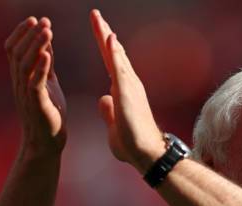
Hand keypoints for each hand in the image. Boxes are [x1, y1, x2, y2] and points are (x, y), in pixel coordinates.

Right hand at [5, 17, 66, 156]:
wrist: (47, 144)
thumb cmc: (49, 114)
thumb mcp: (48, 84)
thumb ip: (45, 66)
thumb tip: (46, 44)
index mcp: (21, 79)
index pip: (13, 50)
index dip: (22, 33)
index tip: (35, 19)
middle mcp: (19, 84)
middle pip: (17, 53)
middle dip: (30, 35)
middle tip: (43, 21)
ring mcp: (26, 95)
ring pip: (25, 65)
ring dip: (36, 46)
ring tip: (47, 30)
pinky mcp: (37, 105)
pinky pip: (35, 83)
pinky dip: (41, 67)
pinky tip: (48, 54)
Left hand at [89, 9, 164, 172]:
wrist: (146, 154)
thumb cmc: (132, 144)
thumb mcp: (113, 125)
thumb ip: (108, 111)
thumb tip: (103, 99)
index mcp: (123, 91)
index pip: (111, 63)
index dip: (104, 47)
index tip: (99, 31)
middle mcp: (128, 84)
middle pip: (113, 53)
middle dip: (103, 33)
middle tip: (95, 15)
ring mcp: (129, 86)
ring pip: (116, 55)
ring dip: (106, 35)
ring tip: (97, 18)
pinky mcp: (128, 92)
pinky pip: (119, 68)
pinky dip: (114, 51)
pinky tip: (109, 36)